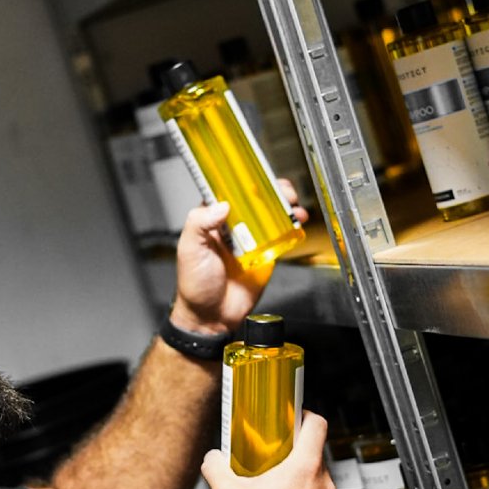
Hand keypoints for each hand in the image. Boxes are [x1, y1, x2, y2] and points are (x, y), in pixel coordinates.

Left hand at [171, 181, 309, 335]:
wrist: (212, 316)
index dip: (243, 180)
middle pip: (255, 199)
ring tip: (294, 205)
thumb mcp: (190, 249)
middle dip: (271, 190)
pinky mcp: (266, 253)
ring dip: (285, 205)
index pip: (228, 191)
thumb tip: (221, 205)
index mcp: (211, 219)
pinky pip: (281, 235)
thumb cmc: (194, 284)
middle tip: (282, 190)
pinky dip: (292, 226)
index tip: (256, 173)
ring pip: (271, 214)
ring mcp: (251, 238)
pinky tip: (298, 222)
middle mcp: (233, 225)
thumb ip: (199, 223)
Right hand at [201, 410, 333, 488]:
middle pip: (315, 456)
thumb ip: (216, 468)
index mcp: (303, 470)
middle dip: (295, 456)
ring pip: (317, 483)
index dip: (306, 417)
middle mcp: (322, 487)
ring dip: (300, 483)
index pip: (317, 426)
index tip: (296, 419)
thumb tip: (212, 459)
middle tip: (275, 460)